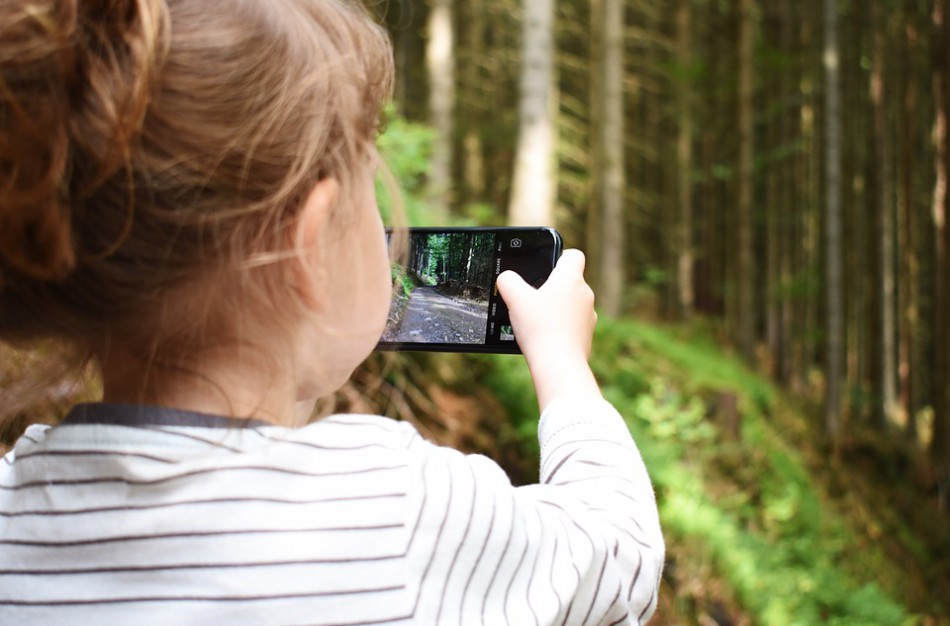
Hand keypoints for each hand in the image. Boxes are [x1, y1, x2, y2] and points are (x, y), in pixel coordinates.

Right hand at [496, 249, 600, 410]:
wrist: (558, 365)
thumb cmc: (539, 328)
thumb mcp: (515, 299)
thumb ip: (508, 281)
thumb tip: (506, 278)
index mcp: (571, 279)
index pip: (573, 255)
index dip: (560, 256)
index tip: (546, 266)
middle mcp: (585, 295)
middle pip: (570, 282)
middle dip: (552, 288)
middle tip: (532, 298)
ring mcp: (588, 317)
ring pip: (571, 305)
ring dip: (557, 309)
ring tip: (536, 321)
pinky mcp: (587, 336)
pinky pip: (572, 325)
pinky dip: (560, 328)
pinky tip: (544, 337)